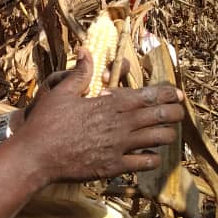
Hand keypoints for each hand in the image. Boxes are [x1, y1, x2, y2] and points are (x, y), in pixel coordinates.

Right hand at [9, 51, 183, 184]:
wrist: (36, 156)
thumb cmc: (46, 122)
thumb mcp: (61, 92)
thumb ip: (80, 73)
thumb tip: (86, 50)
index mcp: (109, 104)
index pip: (146, 96)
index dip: (165, 94)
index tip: (177, 93)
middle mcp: (119, 125)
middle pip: (157, 117)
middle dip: (173, 112)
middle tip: (181, 111)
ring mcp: (118, 147)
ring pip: (155, 140)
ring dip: (167, 135)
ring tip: (171, 133)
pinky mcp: (113, 167)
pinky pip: (143, 163)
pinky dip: (152, 159)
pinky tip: (152, 156)